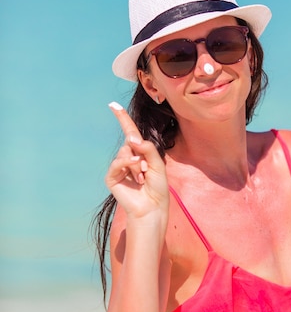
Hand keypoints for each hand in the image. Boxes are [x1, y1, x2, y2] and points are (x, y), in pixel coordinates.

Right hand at [105, 102, 168, 217]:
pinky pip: (117, 163)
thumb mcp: (158, 164)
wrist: (152, 206)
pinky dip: (127, 165)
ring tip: (143, 177)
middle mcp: (128, 158)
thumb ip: (148, 149)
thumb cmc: (157, 187)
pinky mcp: (112, 177)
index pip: (130, 132)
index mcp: (139, 153)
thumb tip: (131, 139)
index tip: (112, 105)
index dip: (122, 118)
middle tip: (147, 169)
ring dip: (137, 164)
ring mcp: (119, 167)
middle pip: (130, 142)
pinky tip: (137, 174)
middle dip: (141, 154)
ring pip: (125, 152)